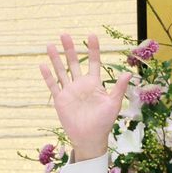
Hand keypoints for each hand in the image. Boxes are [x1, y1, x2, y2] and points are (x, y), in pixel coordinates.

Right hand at [40, 33, 130, 160]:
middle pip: (73, 62)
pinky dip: (48, 76)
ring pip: (61, 71)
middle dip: (69, 48)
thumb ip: (119, 88)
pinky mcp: (60, 100)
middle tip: (64, 34)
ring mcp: (69, 91)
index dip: (92, 49)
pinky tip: (43, 65)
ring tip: (50, 45)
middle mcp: (80, 84)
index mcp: (94, 83)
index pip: (93, 62)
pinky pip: (53, 85)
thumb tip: (128, 74)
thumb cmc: (104, 122)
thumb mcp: (114, 104)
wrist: (90, 138)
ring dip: (55, 58)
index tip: (92, 35)